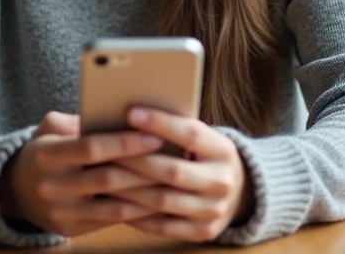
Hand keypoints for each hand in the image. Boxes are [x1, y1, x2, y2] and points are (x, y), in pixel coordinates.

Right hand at [0, 111, 166, 236]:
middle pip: (107, 178)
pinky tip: (157, 199)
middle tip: (173, 158)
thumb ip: (77, 120)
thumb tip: (116, 116)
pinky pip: (111, 220)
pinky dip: (137, 211)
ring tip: (172, 180)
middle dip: (144, 168)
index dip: (124, 142)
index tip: (153, 135)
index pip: (90, 147)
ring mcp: (62, 212)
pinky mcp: (71, 230)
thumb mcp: (49, 128)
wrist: (15, 191)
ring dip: (147, 193)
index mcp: (46, 155)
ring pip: (114, 205)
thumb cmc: (43, 151)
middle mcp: (52, 187)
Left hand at [109, 107, 254, 241]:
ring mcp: (213, 210)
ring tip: (104, 177)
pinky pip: (163, 225)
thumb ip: (178, 130)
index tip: (130, 113)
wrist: (240, 192)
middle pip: (173, 171)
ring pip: (163, 201)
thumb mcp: (205, 139)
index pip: (191, 134)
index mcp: (224, 151)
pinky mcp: (202, 232)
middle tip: (106, 150)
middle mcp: (222, 182)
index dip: (160, 123)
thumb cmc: (206, 156)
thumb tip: (133, 116)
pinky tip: (116, 203)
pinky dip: (137, 215)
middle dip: (136, 160)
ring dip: (130, 189)